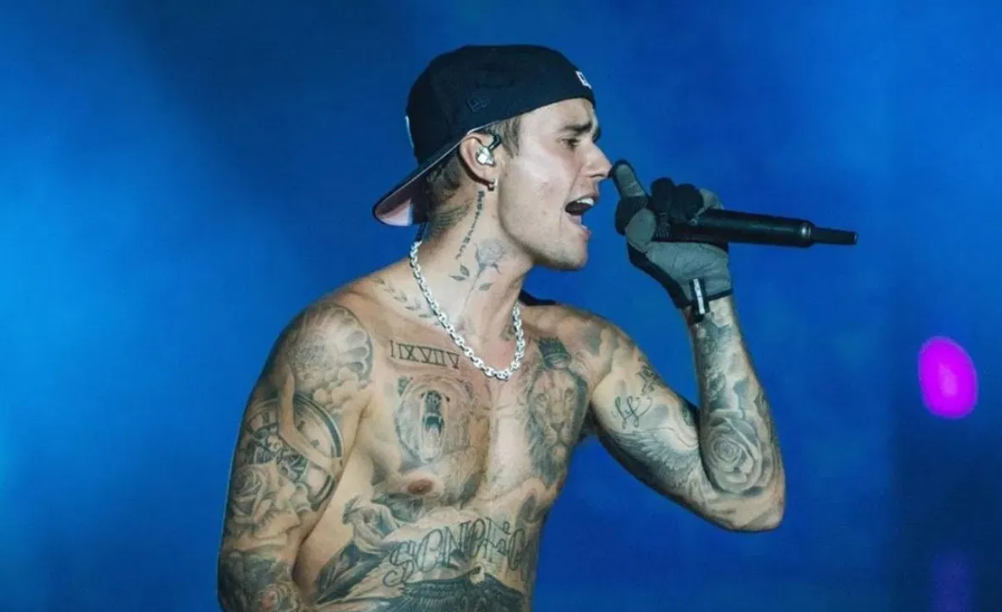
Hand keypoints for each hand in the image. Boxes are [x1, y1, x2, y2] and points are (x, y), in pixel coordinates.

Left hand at [610, 161, 731, 310]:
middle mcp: (664, 208)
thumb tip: (644, 209)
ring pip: (680, 189)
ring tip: (682, 224)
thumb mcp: (641, 253)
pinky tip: (694, 218)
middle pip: (661, 186)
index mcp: (645, 216)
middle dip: (661, 199)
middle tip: (665, 219)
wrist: (698, 278)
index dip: (626, 178)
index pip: (633, 193)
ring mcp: (687, 207)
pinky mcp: (707, 207)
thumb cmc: (667, 268)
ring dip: (679, 205)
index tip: (620, 167)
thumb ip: (635, 230)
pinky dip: (696, 204)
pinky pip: (700, 194)